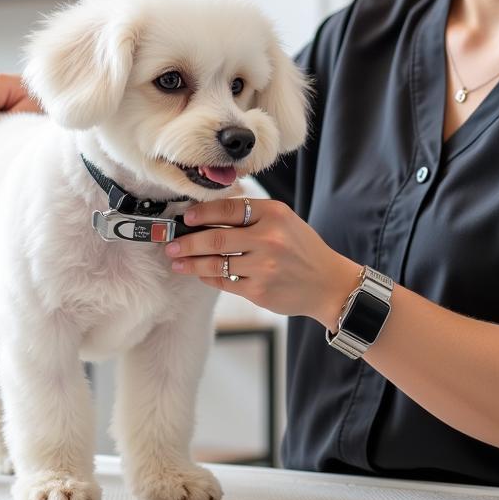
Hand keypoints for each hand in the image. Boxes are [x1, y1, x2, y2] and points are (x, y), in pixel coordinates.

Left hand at [165, 197, 362, 327]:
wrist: (328, 283)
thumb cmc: (301, 249)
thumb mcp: (283, 221)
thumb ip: (251, 215)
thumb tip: (208, 214)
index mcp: (274, 214)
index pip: (228, 209)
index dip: (202, 213)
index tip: (186, 218)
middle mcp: (268, 238)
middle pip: (215, 238)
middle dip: (187, 242)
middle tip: (170, 244)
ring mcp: (263, 266)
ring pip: (215, 263)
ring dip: (191, 263)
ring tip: (176, 261)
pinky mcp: (259, 290)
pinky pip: (224, 282)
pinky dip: (208, 277)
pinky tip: (199, 274)